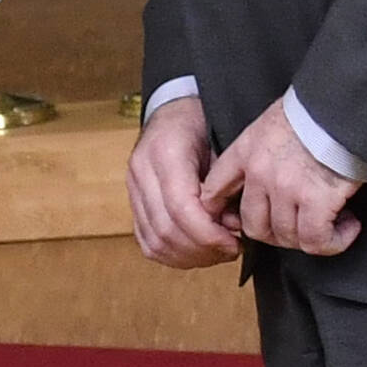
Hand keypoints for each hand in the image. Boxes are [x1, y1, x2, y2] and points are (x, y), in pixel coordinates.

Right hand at [125, 93, 236, 269]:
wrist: (173, 111)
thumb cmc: (201, 123)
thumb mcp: (224, 145)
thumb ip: (226, 187)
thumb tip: (231, 226)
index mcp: (165, 152)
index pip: (182, 208)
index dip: (210, 234)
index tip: (234, 242)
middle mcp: (141, 171)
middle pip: (166, 230)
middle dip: (202, 249)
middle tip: (230, 249)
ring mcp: (132, 187)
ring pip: (154, 240)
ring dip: (188, 256)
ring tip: (215, 252)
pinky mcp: (133, 201)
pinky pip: (146, 240)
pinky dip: (171, 254)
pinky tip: (195, 252)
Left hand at [208, 99, 365, 255]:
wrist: (345, 104)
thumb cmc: (315, 112)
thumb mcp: (271, 124)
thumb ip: (258, 151)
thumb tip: (264, 179)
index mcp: (245, 151)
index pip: (214, 191)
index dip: (223, 213)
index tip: (238, 222)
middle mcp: (260, 173)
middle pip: (253, 226)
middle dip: (277, 235)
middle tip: (300, 227)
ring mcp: (286, 188)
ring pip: (286, 237)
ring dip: (310, 237)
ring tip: (331, 223)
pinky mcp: (317, 200)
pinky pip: (316, 240)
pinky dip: (333, 242)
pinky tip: (347, 228)